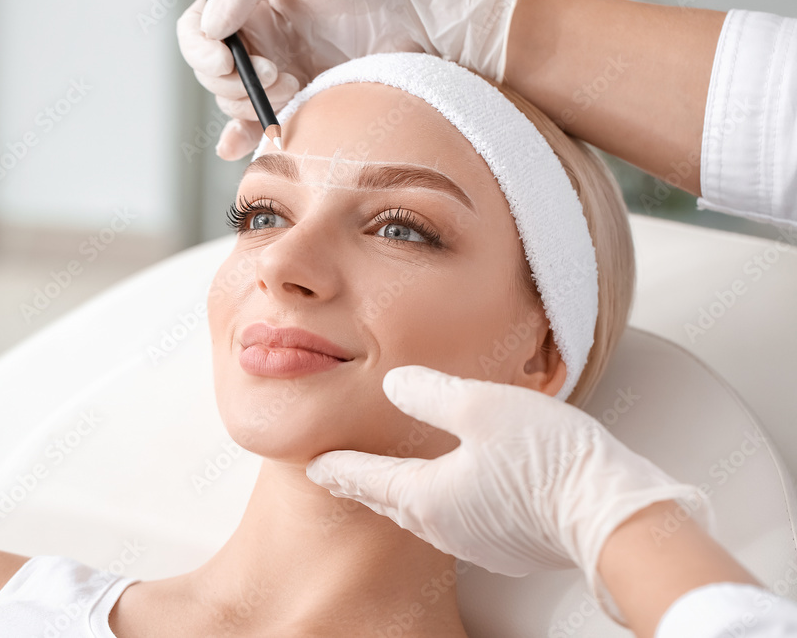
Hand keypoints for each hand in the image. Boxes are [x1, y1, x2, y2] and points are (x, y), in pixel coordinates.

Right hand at [177, 0, 520, 159]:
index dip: (203, 50)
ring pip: (235, 102)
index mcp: (252, 0)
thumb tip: (212, 27)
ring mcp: (282, 69)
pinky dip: (244, 137)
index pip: (199, 28)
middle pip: (214, 72)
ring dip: (250, 107)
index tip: (228, 62)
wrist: (425, 10)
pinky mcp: (304, 99)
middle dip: (234, 83)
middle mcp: (262, 36)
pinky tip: (237, 146)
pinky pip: (260, 124)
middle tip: (280, 77)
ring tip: (292, 91)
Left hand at [305, 365, 713, 623]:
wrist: (614, 513)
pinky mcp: (513, 545)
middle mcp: (448, 528)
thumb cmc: (547, 459)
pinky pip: (463, 521)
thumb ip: (431, 394)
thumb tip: (396, 383)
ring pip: (427, 515)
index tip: (315, 467)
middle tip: (342, 476)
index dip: (340, 468)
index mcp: (429, 497)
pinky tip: (457, 491)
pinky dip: (444, 503)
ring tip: (391, 482)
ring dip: (403, 495)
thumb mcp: (480, 407)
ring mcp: (481, 542)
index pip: (368, 479)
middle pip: (392, 502)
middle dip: (365, 485)